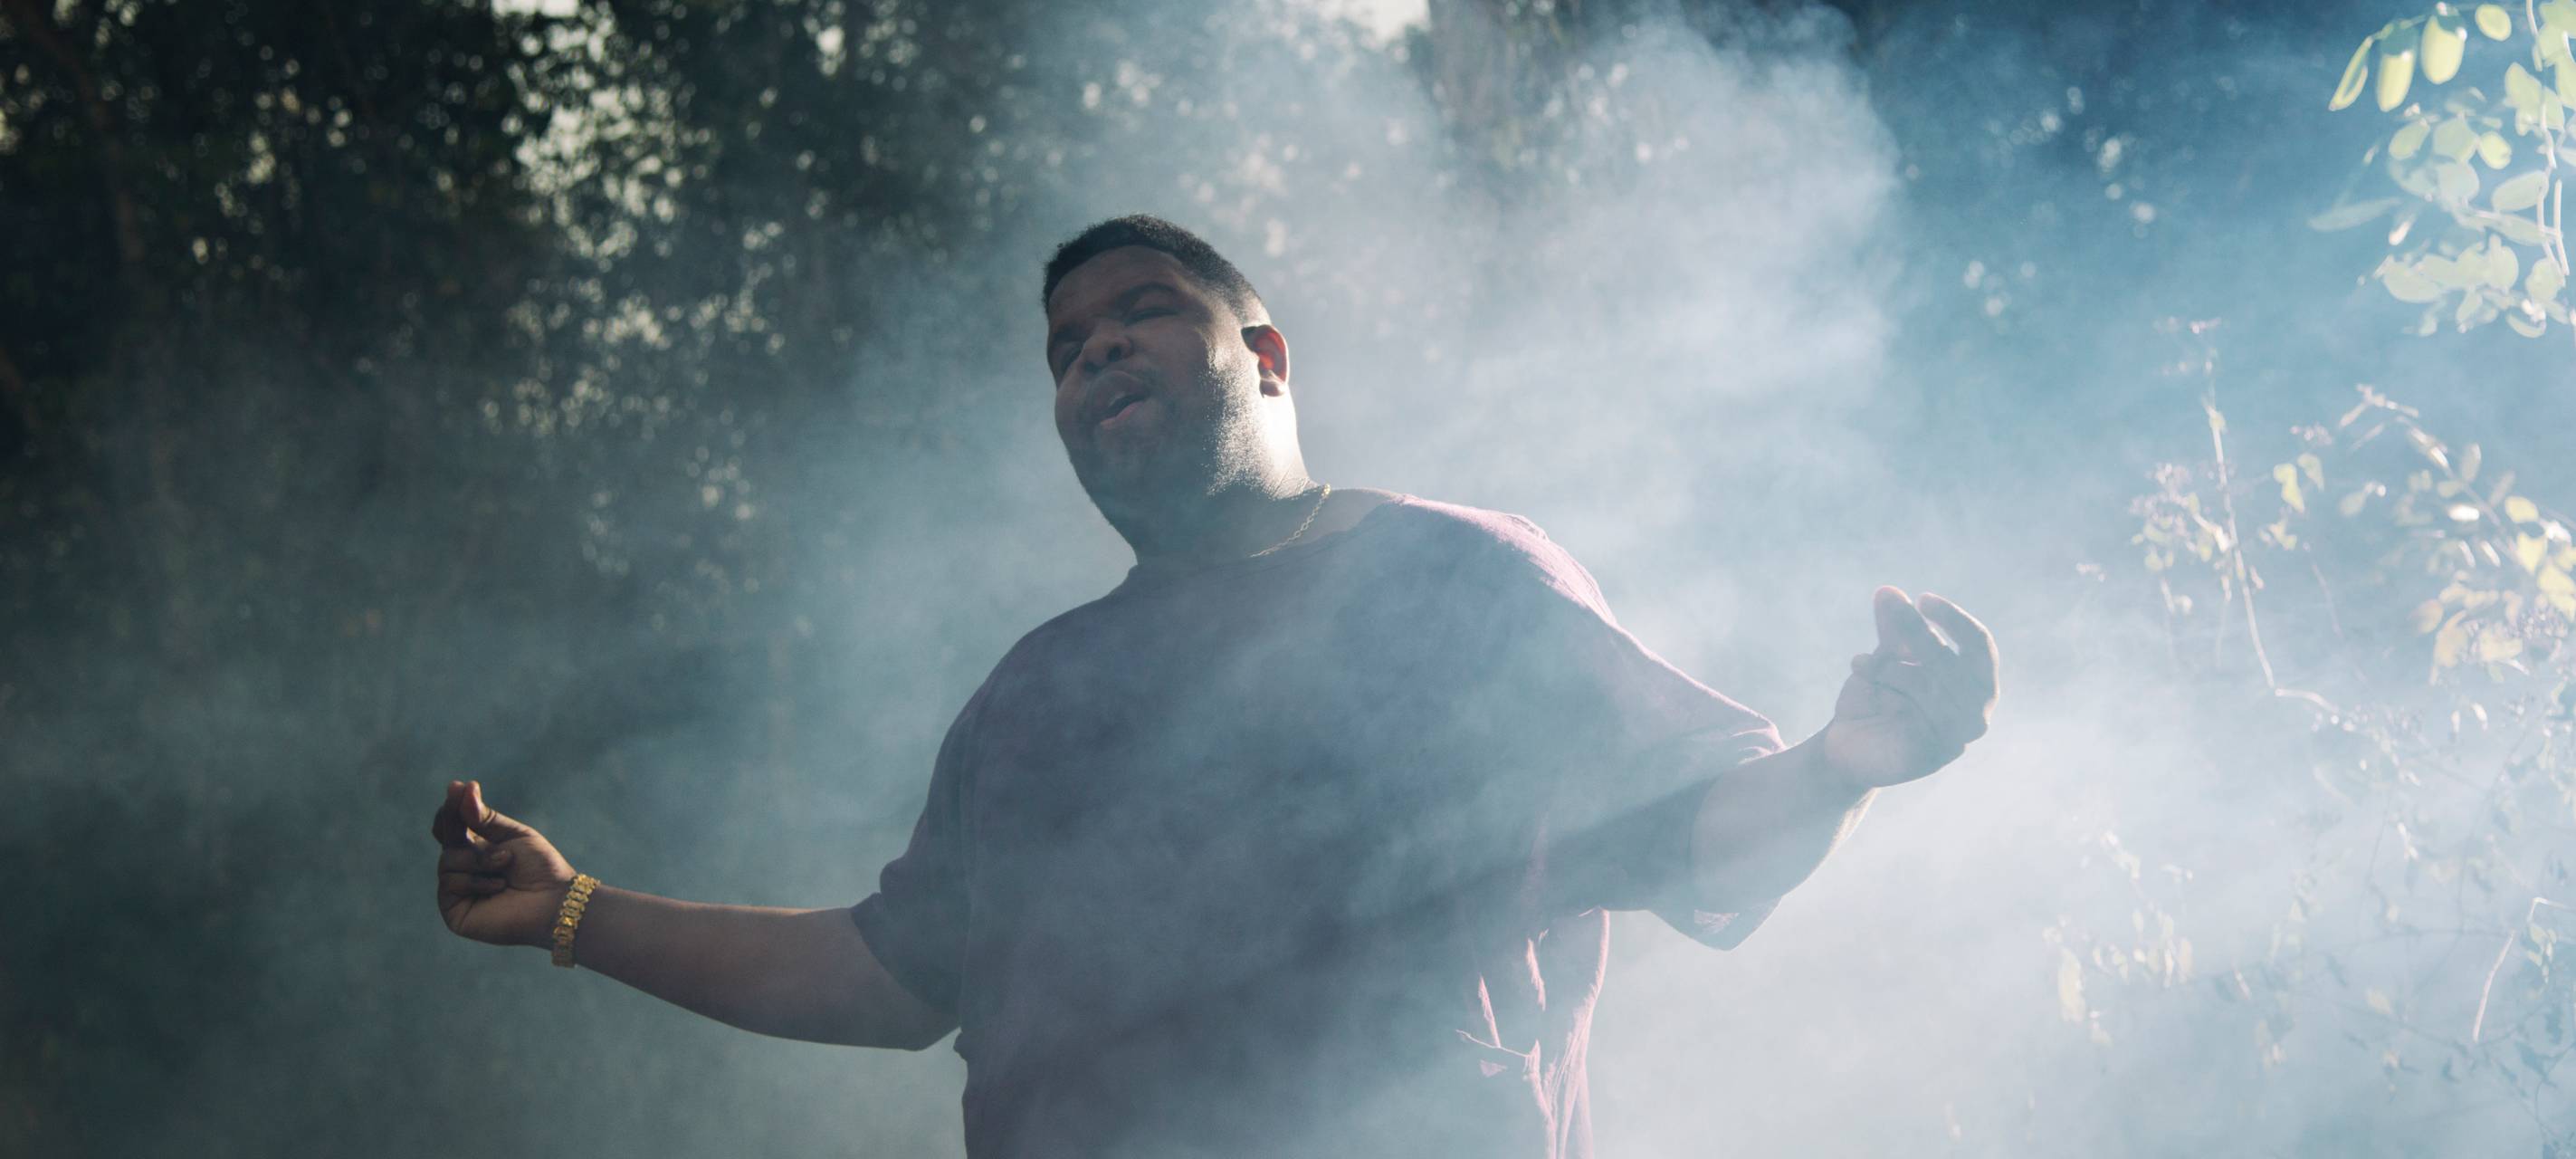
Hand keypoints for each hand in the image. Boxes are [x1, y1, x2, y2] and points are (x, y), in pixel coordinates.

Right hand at [430, 780, 577, 948]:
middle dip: (455, 821)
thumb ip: (484, 817)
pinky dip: (475, 880)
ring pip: (447, 860)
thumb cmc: (540, 868)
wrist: (554, 901)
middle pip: (445, 838)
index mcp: (478, 848)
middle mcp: (464, 868)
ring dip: (480, 858)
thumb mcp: (513, 835)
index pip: (452, 826)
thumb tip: (458, 787)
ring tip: (506, 863)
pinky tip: (499, 886)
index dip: (450, 809)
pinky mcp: (454, 911)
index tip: (455, 789)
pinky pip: (449, 883)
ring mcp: (457, 890)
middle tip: (464, 805)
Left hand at [1818, 587, 1998, 790]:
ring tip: (1862, 664)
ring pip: (1927, 685)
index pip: (1980, 645)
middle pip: (1950, 661)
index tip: (1922, 598)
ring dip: (1892, 667)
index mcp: (1976, 683)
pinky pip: (1910, 714)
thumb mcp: (1888, 656)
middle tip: (1890, 609)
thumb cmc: (1879, 697)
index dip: (1954, 619)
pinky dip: (1883, 691)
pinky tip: (1863, 677)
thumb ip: (1893, 628)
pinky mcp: (1931, 756)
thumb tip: (1887, 591)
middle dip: (1916, 632)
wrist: (1848, 743)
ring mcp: (1956, 738)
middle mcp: (1976, 712)